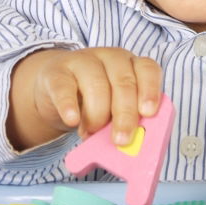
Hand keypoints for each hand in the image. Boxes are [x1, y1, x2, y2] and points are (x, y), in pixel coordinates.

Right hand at [8, 47, 161, 149]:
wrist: (55, 88)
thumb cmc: (92, 101)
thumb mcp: (112, 109)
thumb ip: (124, 121)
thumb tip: (131, 146)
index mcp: (131, 65)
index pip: (147, 69)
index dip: (150, 90)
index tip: (149, 113)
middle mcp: (111, 58)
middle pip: (123, 81)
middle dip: (125, 113)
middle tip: (121, 140)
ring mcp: (83, 61)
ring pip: (96, 83)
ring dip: (97, 114)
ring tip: (91, 134)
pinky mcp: (57, 72)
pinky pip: (64, 87)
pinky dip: (69, 105)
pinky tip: (72, 120)